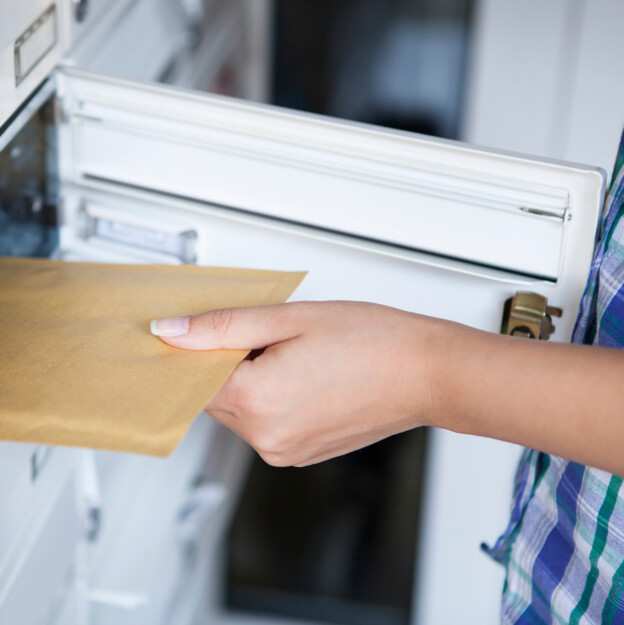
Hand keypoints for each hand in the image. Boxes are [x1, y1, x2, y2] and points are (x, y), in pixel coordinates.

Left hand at [152, 301, 438, 465]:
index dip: (198, 348)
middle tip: (269, 334)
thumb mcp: (289, 319)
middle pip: (216, 396)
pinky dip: (272, 398)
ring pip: (241, 410)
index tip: (208, 330)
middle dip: (230, 362)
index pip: (193, 377)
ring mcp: (286, 451)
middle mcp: (267, 437)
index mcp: (257, 402)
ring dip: (251, 380)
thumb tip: (172, 333)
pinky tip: (305, 375)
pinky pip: (266, 424)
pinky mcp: (302, 454)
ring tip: (296, 354)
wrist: (425, 372)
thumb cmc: (373, 342)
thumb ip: (222, 327)